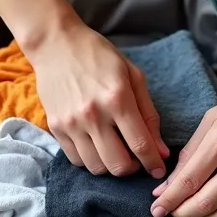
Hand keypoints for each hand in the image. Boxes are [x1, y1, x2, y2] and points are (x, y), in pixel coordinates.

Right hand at [24, 21, 169, 176]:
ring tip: (116, 152)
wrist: (56, 45)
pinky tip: (97, 146)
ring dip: (111, 166)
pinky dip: (91, 160)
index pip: (140, 144)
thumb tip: (161, 150)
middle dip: (132, 169)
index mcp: (117, 98)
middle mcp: (93, 114)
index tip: (159, 170)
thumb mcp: (133, 76)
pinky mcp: (56, 127)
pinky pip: (76, 160)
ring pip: (96, 167)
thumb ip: (149, 114)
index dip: (154, 163)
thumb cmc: (99, 57)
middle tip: (136, 159)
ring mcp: (71, 123)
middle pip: (118, 164)